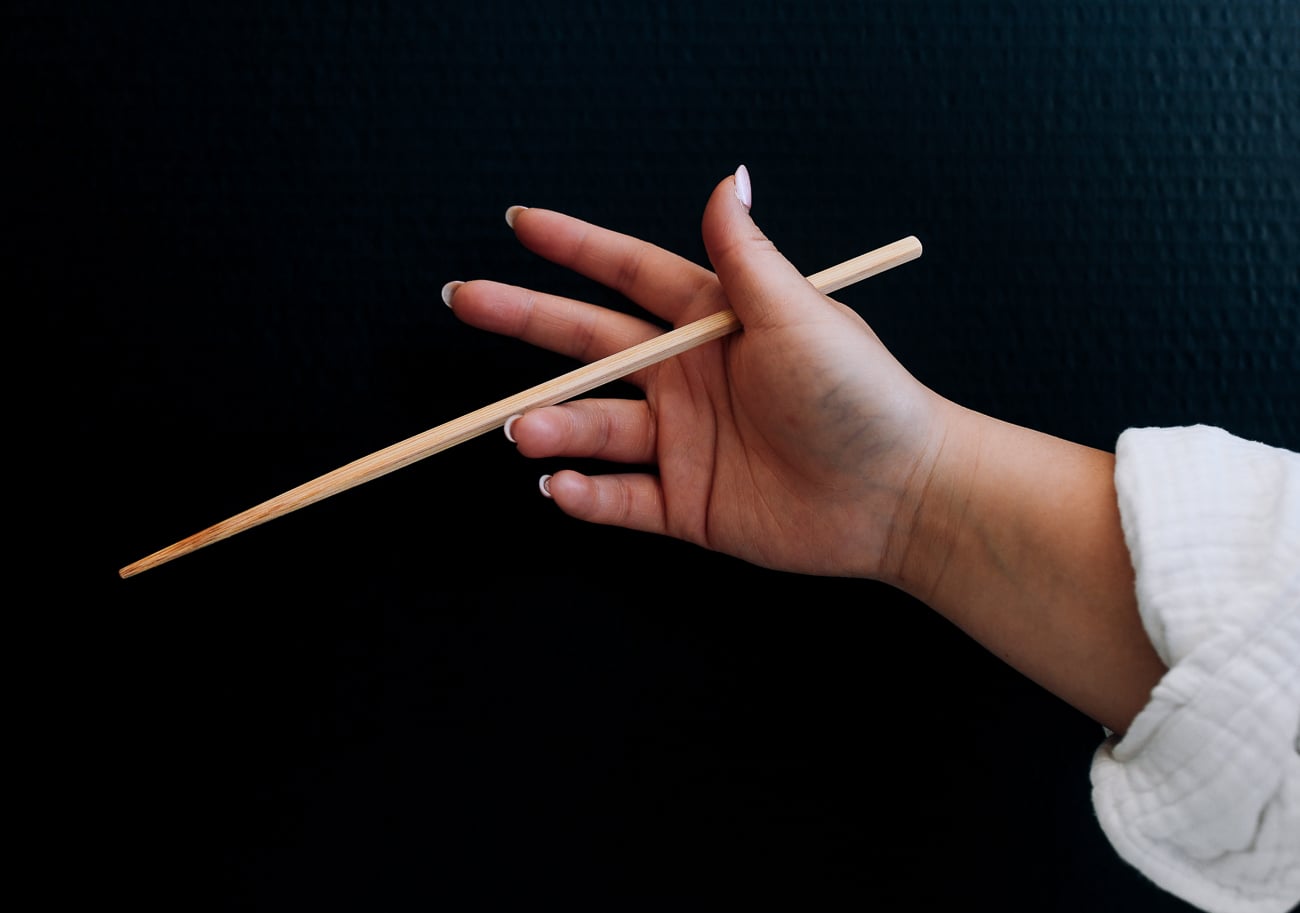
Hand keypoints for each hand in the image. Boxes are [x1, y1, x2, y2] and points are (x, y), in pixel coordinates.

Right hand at [445, 168, 946, 579]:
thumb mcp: (798, 314)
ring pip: (595, 428)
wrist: (898, 496)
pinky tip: (563, 488)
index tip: (519, 223)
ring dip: (554, 426)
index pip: (629, 275)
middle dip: (526, 320)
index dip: (574, 247)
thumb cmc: (857, 396)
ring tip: (524, 430)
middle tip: (467, 301)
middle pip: (591, 344)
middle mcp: (689, 378)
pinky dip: (585, 496)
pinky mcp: (688, 504)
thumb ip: (745, 255)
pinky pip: (621, 499)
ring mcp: (684, 442)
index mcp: (712, 324)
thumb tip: (727, 176)